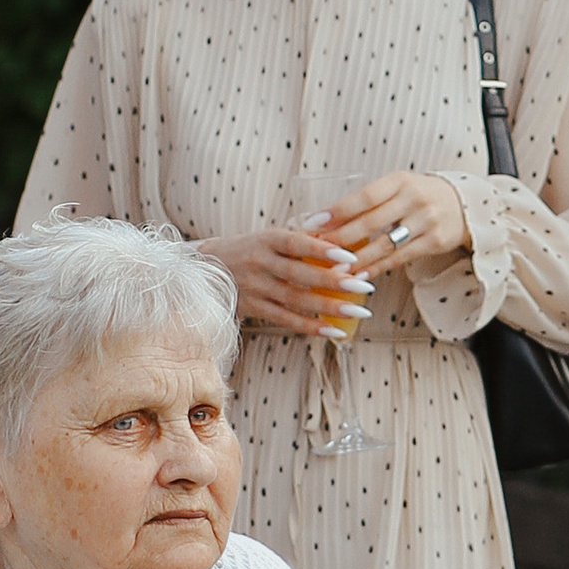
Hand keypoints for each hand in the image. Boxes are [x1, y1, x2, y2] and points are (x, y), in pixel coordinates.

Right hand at [212, 227, 373, 339]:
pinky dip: (311, 326)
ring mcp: (254, 287)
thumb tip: (340, 244)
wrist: (203, 269)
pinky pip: (285, 319)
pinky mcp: (251, 308)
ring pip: (295, 300)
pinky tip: (334, 330)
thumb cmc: (248, 250)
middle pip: (299, 274)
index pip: (296, 242)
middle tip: (364, 286)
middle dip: (334, 282)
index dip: (322, 249)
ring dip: (329, 307)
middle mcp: (259, 262)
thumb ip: (299, 241)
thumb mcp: (267, 238)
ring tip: (358, 312)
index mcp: (266, 239)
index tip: (349, 256)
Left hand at [310, 173, 470, 283]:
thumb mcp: (398, 186)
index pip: (364, 196)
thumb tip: (327, 219)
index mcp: (399, 180)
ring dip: (357, 259)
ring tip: (335, 268)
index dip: (338, 211)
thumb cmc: (418, 195)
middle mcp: (414, 198)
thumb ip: (370, 199)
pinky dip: (377, 268)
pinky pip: (399, 258)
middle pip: (371, 222)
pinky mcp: (434, 242)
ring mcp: (426, 221)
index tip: (314, 223)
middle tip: (318, 249)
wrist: (463, 204)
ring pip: (384, 244)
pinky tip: (360, 275)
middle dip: (341, 238)